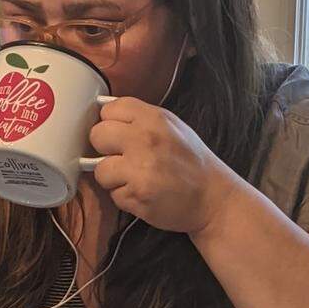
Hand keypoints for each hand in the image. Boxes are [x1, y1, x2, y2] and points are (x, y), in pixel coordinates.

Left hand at [87, 97, 238, 234]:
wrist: (211, 197)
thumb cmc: (190, 162)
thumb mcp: (172, 126)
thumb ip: (140, 119)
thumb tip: (105, 115)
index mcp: (153, 118)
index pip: (109, 110)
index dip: (111, 124)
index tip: (120, 135)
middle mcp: (144, 139)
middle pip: (97, 135)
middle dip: (105, 149)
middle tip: (123, 158)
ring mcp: (139, 168)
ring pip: (100, 169)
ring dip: (113, 178)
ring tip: (135, 179)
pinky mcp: (136, 194)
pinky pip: (113, 194)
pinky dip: (124, 196)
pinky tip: (143, 192)